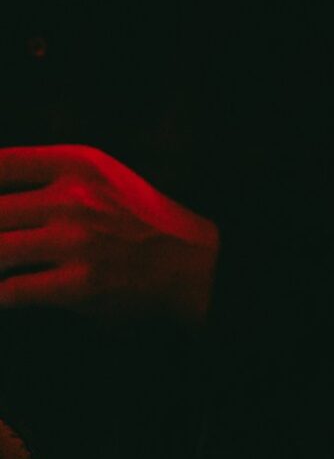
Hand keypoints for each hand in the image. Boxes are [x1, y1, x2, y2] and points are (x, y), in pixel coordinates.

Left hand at [0, 146, 218, 323]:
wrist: (189, 262)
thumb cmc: (136, 219)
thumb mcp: (99, 175)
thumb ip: (47, 175)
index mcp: (78, 163)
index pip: (2, 164)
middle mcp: (74, 197)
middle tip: (4, 238)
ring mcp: (75, 241)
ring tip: (4, 264)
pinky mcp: (77, 284)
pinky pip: (11, 291)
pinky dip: (2, 295)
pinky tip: (6, 292)